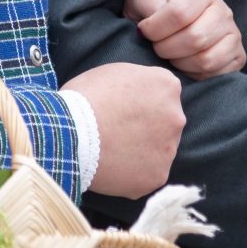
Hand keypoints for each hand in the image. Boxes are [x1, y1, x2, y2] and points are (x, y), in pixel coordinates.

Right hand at [63, 61, 184, 197]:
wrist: (70, 134)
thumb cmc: (84, 98)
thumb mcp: (113, 72)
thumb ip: (136, 80)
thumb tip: (139, 93)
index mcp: (167, 86)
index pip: (163, 92)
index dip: (141, 101)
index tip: (124, 108)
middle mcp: (176, 116)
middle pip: (165, 122)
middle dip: (147, 126)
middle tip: (118, 131)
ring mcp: (168, 149)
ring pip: (159, 150)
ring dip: (142, 150)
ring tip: (113, 151)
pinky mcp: (157, 176)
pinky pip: (147, 174)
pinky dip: (133, 173)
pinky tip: (113, 167)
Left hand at [123, 0, 245, 77]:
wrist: (168, 17)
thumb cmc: (153, 5)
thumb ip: (148, 4)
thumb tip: (154, 27)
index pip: (179, 13)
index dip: (155, 29)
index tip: (145, 31)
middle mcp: (222, 8)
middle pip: (195, 38)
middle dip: (166, 48)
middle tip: (157, 45)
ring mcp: (233, 33)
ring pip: (206, 59)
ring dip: (180, 63)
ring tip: (170, 54)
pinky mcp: (237, 55)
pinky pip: (217, 73)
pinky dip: (195, 74)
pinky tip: (184, 63)